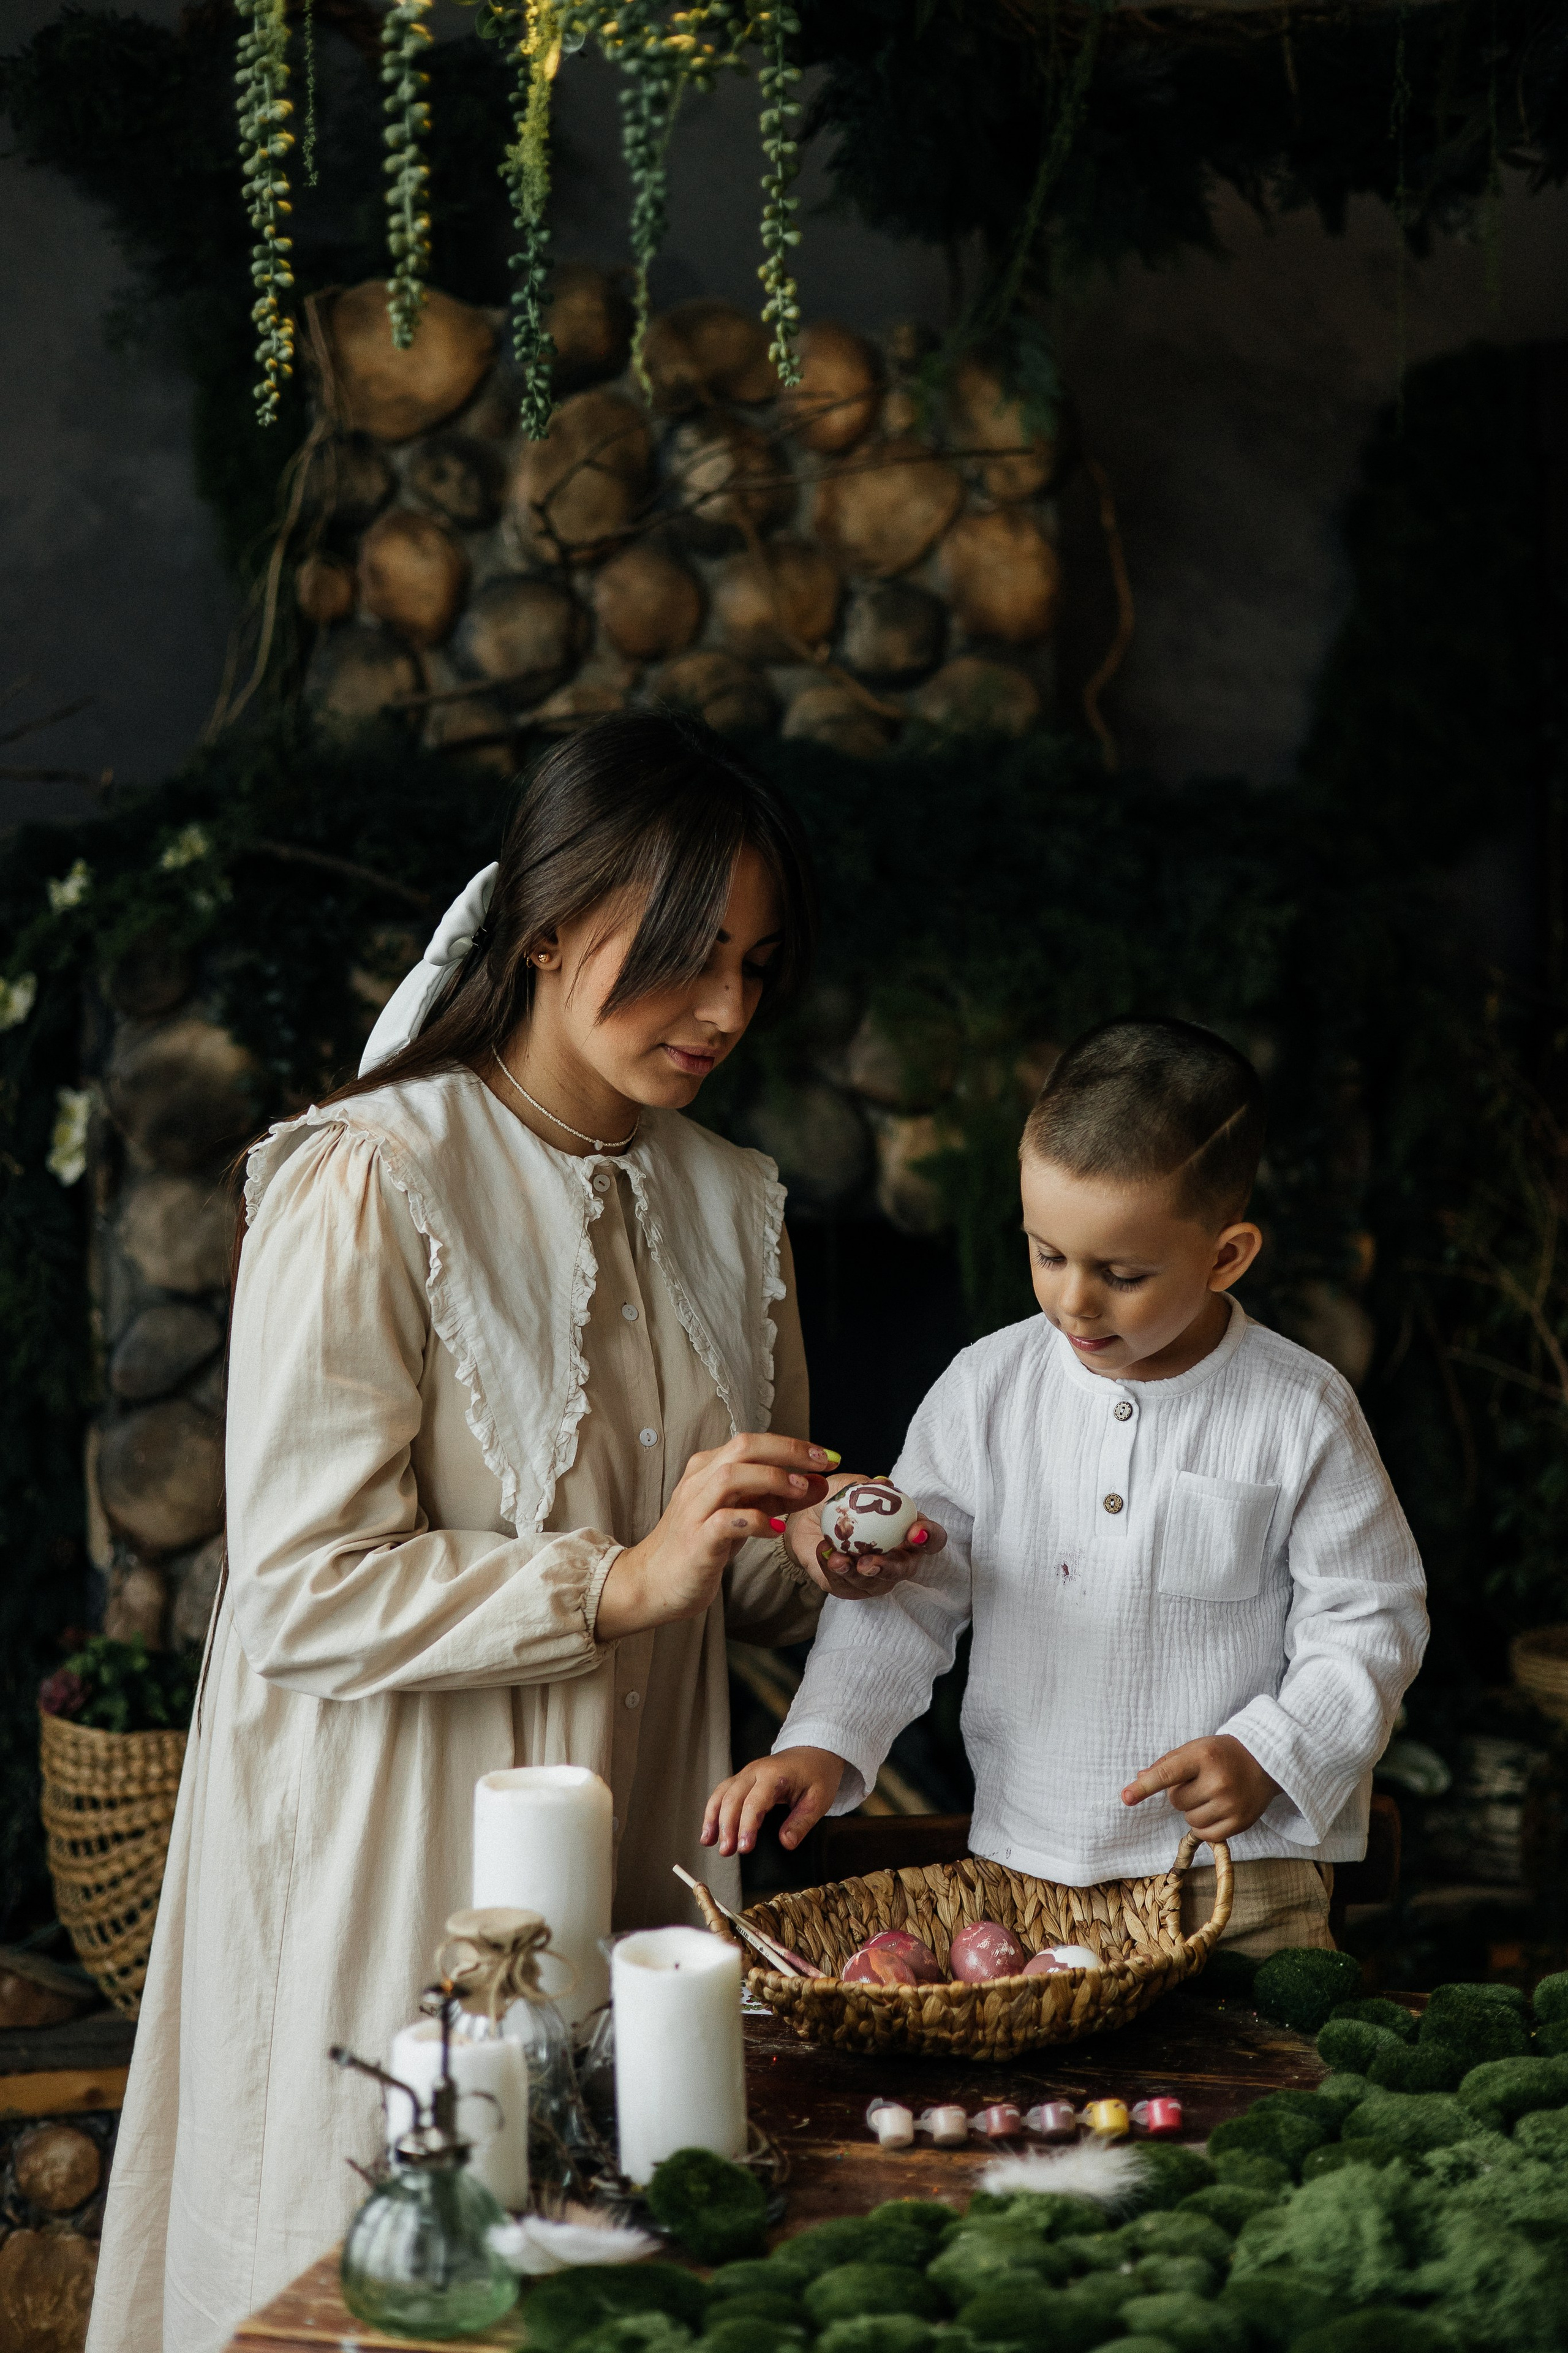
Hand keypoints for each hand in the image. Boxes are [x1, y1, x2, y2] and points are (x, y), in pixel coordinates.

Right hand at [596, 1434, 832, 1640]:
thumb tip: (817, 1483)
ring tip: (801, 1492)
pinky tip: (775, 1529)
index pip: (753, 1442)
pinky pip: (725, 1521)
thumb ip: (775, 1497)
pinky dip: (754, 1520)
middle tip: (823, 1463)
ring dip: (772, 1479)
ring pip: (732, 1476)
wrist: (653, 1582)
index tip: (828, 1456)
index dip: (793, 1445)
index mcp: (708, 1469)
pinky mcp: (696, 1541)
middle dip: (788, 1451)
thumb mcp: (742, 1515)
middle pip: (744, 1447)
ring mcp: (694, 1510)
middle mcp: (699, 1482)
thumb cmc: (701, 1545)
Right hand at [702, 1747, 846, 1856]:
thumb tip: (785, 1843)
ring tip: (708, 1842)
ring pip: (722, 1793)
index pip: (755, 1802)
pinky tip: (709, 1830)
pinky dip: (713, 1810)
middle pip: (733, 1797)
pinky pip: (723, 1792)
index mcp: (775, 1775)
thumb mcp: (818, 1800)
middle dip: (726, 1826)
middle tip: (726, 1851)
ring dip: (713, 1818)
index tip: (744, 1848)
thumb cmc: (818, 1776)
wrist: (814, 1752)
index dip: (747, 1826)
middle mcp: (756, 1771)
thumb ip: (801, 1822)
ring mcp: (747, 1773)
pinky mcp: (743, 1778)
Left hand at [784, 1476, 946, 1602]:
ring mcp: (876, 1577)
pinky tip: (823, 1553)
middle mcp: (897, 1556)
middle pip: (906, 1569)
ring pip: (875, 1583)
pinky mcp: (850, 1588)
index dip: (930, 1537)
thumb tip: (884, 1484)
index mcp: (907, 1530)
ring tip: (837, 1559)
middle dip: (889, 1567)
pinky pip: (845, 1585)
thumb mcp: (851, 1485)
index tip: (915, 1532)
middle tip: (868, 1563)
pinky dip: (833, 1570)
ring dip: (855, 1572)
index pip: (933, 1538)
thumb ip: (869, 1485)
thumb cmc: (836, 1499)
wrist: (803, 1515)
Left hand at [1120, 1734, 1279, 1842]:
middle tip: (1200, 1782)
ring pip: (1189, 1819)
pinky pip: (1205, 1834)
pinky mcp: (1240, 1823)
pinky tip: (1218, 1808)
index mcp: (1203, 1756)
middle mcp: (1218, 1781)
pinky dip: (1205, 1824)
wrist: (1266, 1763)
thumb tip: (1139, 1777)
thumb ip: (1167, 1764)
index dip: (1144, 1787)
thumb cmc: (1223, 1754)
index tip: (1125, 1797)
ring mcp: (1230, 1804)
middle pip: (1176, 1801)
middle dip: (1181, 1793)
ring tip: (1212, 1794)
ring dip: (1193, 1810)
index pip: (1167, 1774)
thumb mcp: (1196, 1748)